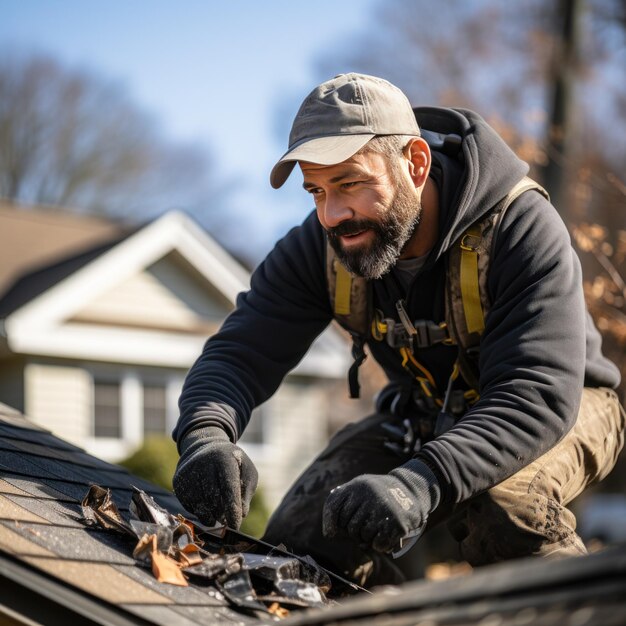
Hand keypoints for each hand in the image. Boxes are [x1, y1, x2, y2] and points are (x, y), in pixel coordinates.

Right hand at [173, 426, 257, 528]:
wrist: (204, 446)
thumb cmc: (231, 463)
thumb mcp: (246, 471)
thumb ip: (246, 492)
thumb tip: (241, 515)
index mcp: (224, 459)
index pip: (228, 489)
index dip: (232, 510)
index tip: (236, 526)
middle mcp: (203, 464)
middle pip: (213, 501)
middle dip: (222, 515)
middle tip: (227, 519)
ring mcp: (188, 473)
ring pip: (199, 506)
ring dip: (211, 516)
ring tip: (218, 512)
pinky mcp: (178, 482)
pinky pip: (189, 506)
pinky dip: (200, 511)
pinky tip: (206, 504)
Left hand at [322, 459, 439, 553]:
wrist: (409, 489)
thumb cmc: (377, 494)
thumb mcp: (358, 488)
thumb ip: (340, 501)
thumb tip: (329, 534)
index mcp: (357, 486)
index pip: (333, 508)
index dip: (330, 523)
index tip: (332, 532)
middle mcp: (369, 496)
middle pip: (348, 527)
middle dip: (353, 532)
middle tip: (364, 526)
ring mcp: (383, 510)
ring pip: (362, 537)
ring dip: (367, 538)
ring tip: (375, 528)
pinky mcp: (397, 524)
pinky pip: (378, 545)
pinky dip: (379, 545)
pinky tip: (384, 535)